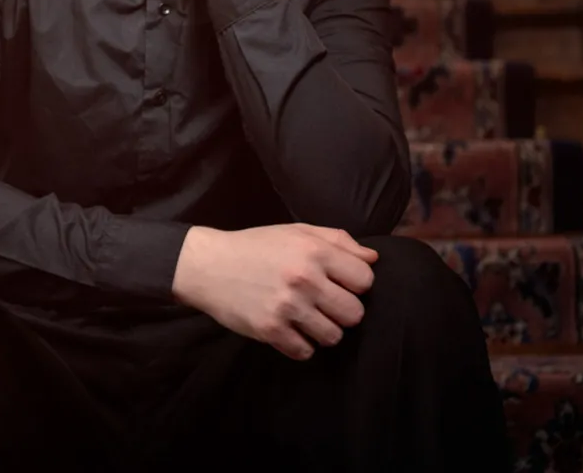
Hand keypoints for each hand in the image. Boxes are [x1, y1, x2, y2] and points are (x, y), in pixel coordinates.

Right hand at [171, 223, 377, 359]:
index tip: (340, 284)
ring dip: (324, 330)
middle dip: (344, 311)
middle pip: (354, 313)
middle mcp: (305, 279)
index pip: (365, 280)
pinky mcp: (270, 330)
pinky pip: (306, 351)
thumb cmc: (256, 246)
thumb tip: (373, 259)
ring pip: (334, 336)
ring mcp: (288, 307)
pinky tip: (290, 330)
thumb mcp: (297, 231)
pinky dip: (301, 345)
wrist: (209, 265)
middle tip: (325, 304)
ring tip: (307, 318)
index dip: (356, 284)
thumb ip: (338, 241)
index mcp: (314, 251)